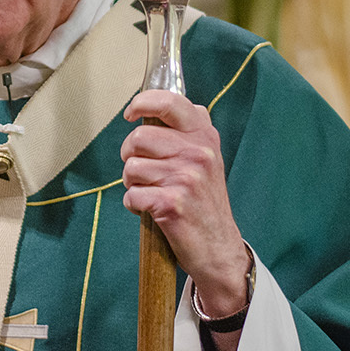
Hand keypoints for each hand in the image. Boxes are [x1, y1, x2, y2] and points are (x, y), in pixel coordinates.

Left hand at [120, 90, 250, 318]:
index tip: (131, 113)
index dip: (142, 103)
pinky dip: (134, 205)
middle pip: (138, 138)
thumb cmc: (204, 201)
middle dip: (131, 155)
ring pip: (131, 168)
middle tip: (143, 171)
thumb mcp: (206, 158)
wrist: (219, 248)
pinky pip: (131, 195)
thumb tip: (148, 109)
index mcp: (205, 136)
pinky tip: (151, 210)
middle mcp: (198, 153)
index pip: (169, 102)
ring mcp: (186, 178)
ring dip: (133, 183)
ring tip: (152, 192)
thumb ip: (184, 132)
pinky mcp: (172, 203)